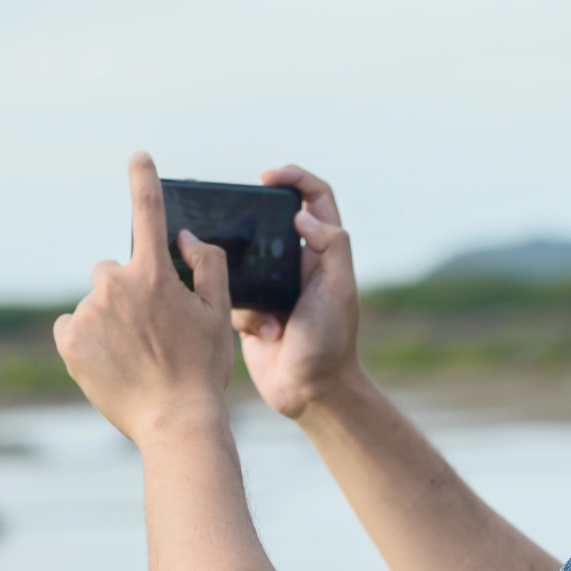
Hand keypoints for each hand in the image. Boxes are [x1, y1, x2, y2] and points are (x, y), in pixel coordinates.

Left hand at [55, 153, 234, 440]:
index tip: (138, 157)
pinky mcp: (68, 339)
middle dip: (129, 290)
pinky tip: (112, 363)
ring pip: (96, 303)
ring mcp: (88, 313)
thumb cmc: (202, 368)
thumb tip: (183, 237)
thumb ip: (206, 265)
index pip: (149, 213)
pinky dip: (88, 339)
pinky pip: (74, 326)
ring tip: (135, 356)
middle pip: (114, 270)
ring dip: (110, 318)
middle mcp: (115, 285)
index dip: (144, 180)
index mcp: (154, 274)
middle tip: (152, 331)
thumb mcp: (217, 314)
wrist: (175, 421)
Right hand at [233, 165, 365, 419]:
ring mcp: (273, 287)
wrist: (310, 393)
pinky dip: (242, 311)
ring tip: (261, 305)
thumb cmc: (331, 342)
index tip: (268, 177)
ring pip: (241, 259)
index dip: (295, 178)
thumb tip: (303, 215)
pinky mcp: (252, 311)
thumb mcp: (340, 290)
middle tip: (233, 226)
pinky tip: (265, 333)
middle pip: (269, 223)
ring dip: (243, 278)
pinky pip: (230, 294)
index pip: (315, 198)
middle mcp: (298, 264)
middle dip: (250, 226)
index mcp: (323, 252)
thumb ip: (331, 246)